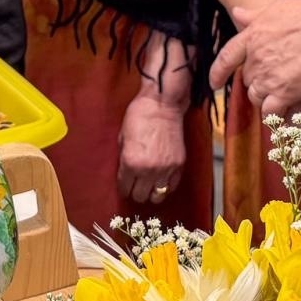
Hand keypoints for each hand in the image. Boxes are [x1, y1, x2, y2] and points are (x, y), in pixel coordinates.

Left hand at [118, 90, 186, 205]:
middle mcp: (148, 170)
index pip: (125, 188)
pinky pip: (171, 187)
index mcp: (130, 162)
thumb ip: (123, 158)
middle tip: (135, 184)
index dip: (123, 188)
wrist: (162, 104)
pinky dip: (165, 186)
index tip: (125, 186)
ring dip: (151, 192)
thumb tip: (124, 172)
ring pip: (157, 196)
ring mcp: (165, 169)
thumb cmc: (140, 115)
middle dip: (136, 191)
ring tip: (149, 184)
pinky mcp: (179, 165)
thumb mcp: (122, 137)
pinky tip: (161, 179)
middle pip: (140, 196)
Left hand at [210, 0, 300, 112]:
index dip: (218, 72)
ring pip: (255, 96)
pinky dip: (274, 114)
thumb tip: (236, 12)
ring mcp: (267, 77)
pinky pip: (270, 111)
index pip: (226, 57)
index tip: (214, 83)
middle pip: (246, 78)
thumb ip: (254, 15)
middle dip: (256, 80)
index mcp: (251, 36)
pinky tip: (282, 112)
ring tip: (279, 95)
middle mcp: (255, 59)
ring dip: (264, 97)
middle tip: (273, 79)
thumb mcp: (277, 8)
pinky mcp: (283, 94)